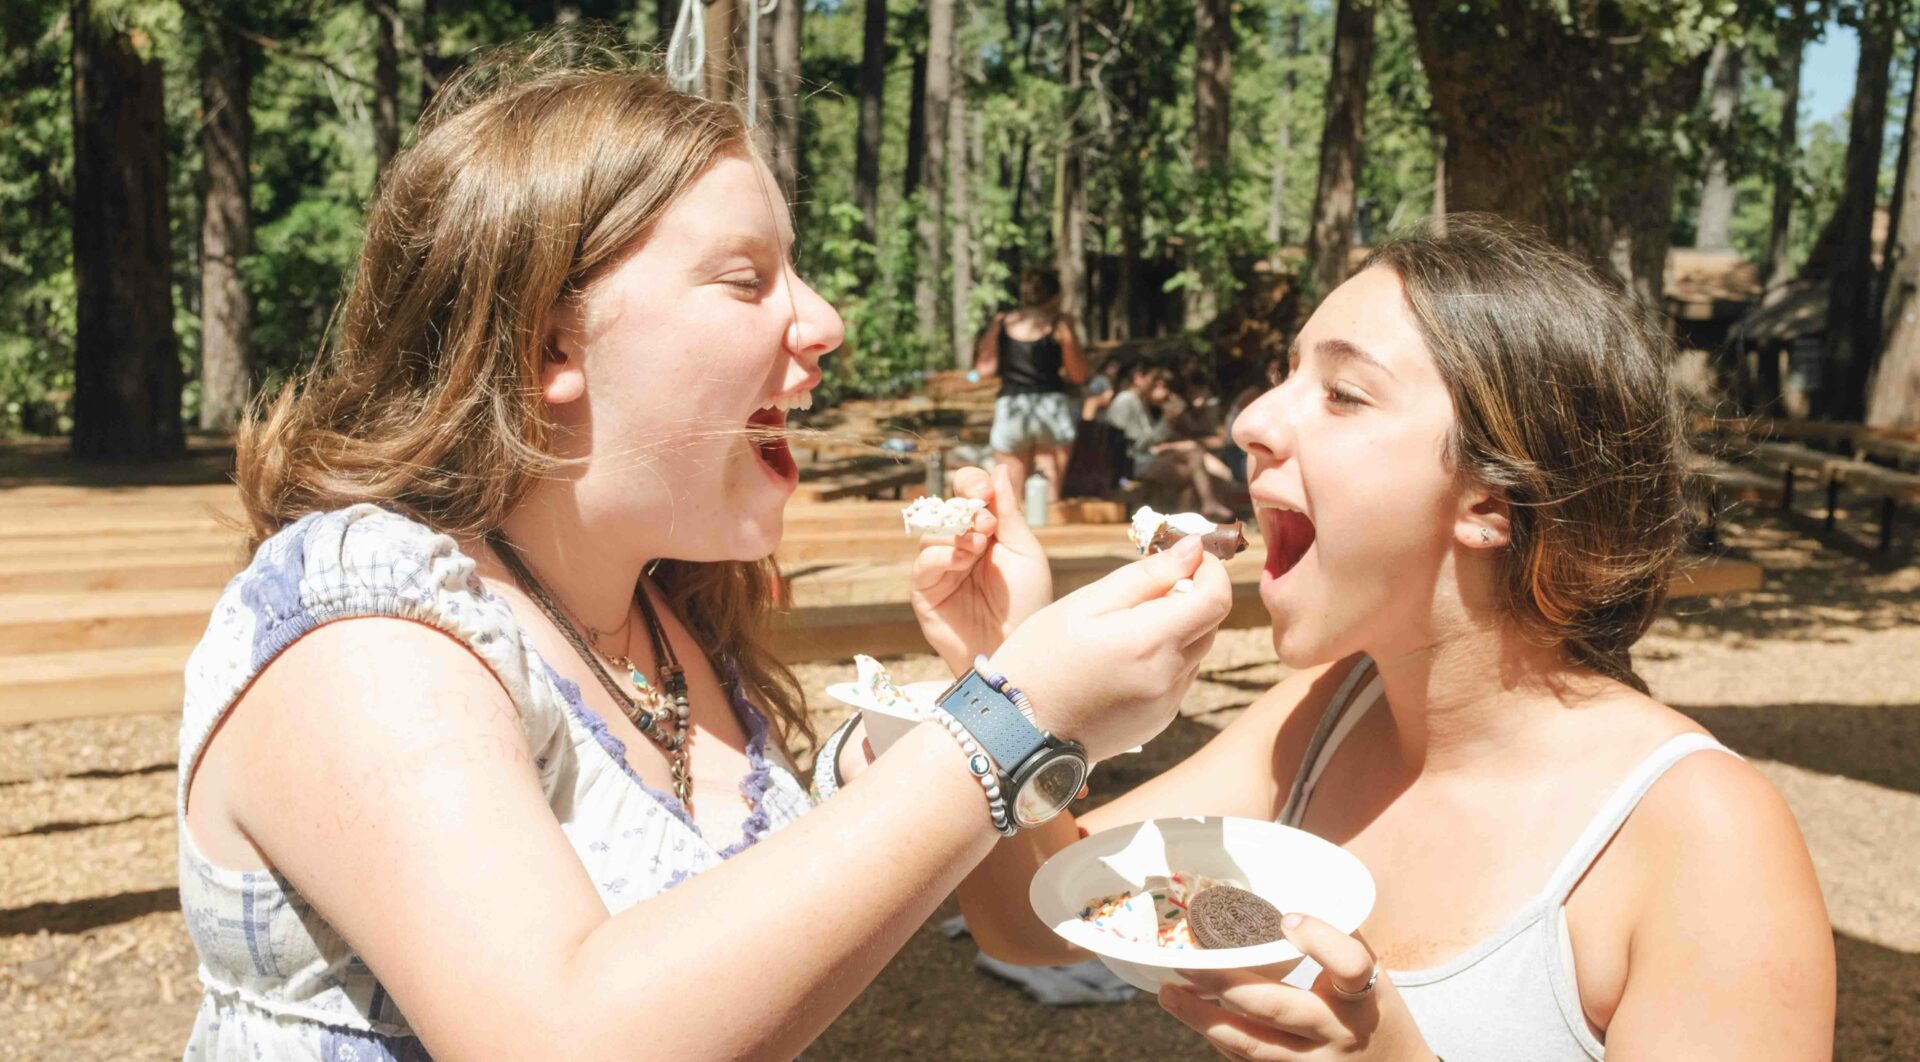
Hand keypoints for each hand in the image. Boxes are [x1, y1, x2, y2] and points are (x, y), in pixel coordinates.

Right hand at [910, 465, 1053, 676]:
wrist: (1017, 649)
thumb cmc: (1027, 604)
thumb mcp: (1025, 552)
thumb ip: (1009, 513)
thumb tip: (1000, 467)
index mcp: (985, 533)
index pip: (967, 494)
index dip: (971, 484)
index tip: (984, 490)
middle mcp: (959, 546)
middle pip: (945, 509)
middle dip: (965, 511)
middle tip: (987, 525)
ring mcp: (941, 569)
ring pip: (932, 533)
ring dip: (956, 534)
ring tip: (979, 547)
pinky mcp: (927, 592)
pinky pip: (924, 563)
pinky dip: (942, 555)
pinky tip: (964, 561)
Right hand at [988, 534, 1229, 760]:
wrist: (1017, 731)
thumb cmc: (1040, 658)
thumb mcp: (1085, 604)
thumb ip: (1146, 575)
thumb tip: (1194, 548)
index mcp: (1150, 642)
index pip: (1217, 598)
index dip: (1211, 570)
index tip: (1190, 558)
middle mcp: (1168, 677)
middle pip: (1210, 624)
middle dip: (1190, 597)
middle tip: (1147, 588)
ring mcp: (1166, 704)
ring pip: (1195, 651)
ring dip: (1177, 630)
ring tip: (1124, 629)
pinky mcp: (1158, 722)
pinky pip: (1178, 679)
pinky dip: (1164, 660)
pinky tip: (1121, 661)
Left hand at [1159, 915, 1433, 1060]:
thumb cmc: (1375, 1013)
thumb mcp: (1373, 974)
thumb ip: (1336, 935)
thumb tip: (1289, 886)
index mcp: (1362, 998)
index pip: (1349, 967)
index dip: (1319, 940)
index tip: (1287, 918)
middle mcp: (1336, 1033)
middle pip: (1275, 1007)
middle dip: (1224, 982)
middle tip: (1185, 960)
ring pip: (1250, 1044)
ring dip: (1202, 1018)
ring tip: (1168, 993)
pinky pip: (1247, 1061)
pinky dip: (1218, 1038)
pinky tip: (1194, 1015)